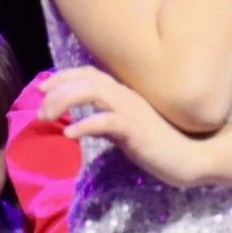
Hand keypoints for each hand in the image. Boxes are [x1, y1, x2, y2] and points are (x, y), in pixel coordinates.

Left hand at [40, 67, 204, 187]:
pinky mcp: (136, 130)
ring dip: (65, 101)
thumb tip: (79, 125)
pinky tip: (69, 135)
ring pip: (93, 92)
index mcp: (122, 94)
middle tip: (40, 113)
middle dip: (57, 91)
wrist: (190, 158)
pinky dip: (84, 125)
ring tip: (48, 118)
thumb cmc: (156, 145)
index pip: (89, 74)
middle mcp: (126, 96)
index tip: (41, 87)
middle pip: (86, 80)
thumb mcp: (122, 131)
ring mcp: (132, 111)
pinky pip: (107, 121)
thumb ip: (102, 124)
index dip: (63, 76)